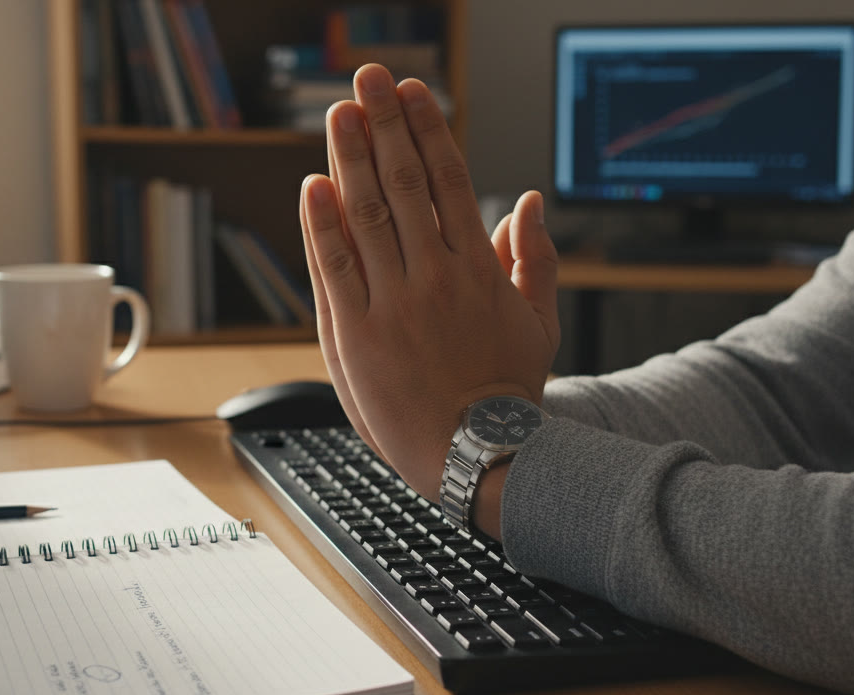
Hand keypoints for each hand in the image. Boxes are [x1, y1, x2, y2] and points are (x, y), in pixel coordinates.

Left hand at [299, 64, 560, 499]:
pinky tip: (313, 185)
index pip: (449, 180)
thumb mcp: (540, 322)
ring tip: (340, 114)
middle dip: (385, 125)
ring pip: (368, 216)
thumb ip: (536, 257)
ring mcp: (393, 305)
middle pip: (405, 184)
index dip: (428, 130)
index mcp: (478, 269)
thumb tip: (529, 201)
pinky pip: (335, 269)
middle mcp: (434, 277)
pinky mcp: (356, 335)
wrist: (477, 455)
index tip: (413, 92)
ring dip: (351, 159)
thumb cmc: (508, 391)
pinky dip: (321, 225)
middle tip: (369, 79)